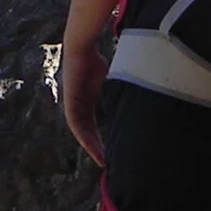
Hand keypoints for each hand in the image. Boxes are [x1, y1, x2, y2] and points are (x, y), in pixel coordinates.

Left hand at [60, 41, 107, 164]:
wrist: (80, 48)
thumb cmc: (95, 59)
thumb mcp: (109, 80)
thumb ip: (117, 90)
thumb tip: (140, 92)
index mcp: (86, 102)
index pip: (91, 126)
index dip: (99, 139)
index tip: (108, 152)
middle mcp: (78, 106)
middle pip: (86, 132)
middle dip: (96, 147)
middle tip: (106, 162)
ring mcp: (72, 105)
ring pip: (81, 131)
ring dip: (90, 145)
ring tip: (101, 158)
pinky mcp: (70, 101)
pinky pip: (75, 122)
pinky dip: (83, 134)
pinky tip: (90, 144)